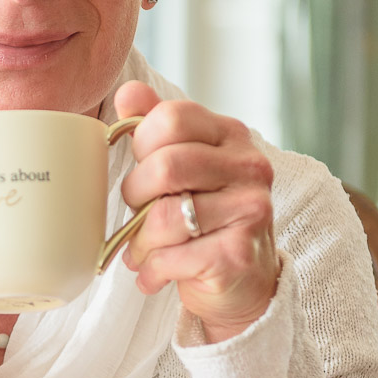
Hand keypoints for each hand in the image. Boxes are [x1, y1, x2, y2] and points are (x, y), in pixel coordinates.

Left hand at [115, 83, 278, 343]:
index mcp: (231, 135)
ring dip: (139, 241)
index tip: (142, 168)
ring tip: (142, 251)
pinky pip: (171, 257)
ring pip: (164, 217)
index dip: (141, 144)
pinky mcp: (238, 254)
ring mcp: (250, 210)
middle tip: (138, 213)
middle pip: (166, 166)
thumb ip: (156, 128)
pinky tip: (155, 274)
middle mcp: (249, 167)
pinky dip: (151, 270)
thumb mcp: (182, 166)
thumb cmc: (203, 220)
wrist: (242, 284)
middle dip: (135, 195)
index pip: (172, 117)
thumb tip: (128, 93)